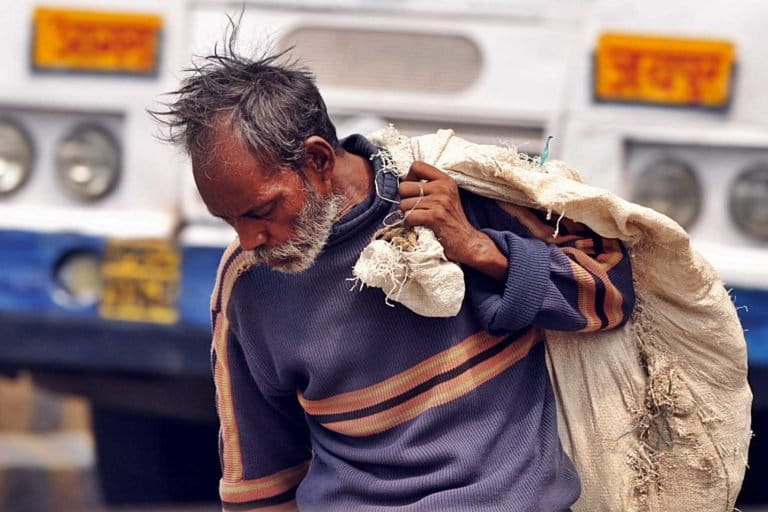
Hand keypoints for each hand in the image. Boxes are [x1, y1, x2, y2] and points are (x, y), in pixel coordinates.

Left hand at [398, 162, 507, 279]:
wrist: (466, 240)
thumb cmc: (450, 219)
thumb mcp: (444, 195)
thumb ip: (427, 185)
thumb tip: (401, 180)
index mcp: (445, 180)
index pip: (416, 166)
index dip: (408, 178)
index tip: (413, 191)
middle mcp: (443, 187)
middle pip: (404, 187)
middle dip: (404, 200)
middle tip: (416, 209)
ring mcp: (440, 202)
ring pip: (403, 204)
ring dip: (407, 214)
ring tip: (420, 218)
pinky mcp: (435, 217)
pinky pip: (408, 216)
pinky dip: (410, 223)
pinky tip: (420, 225)